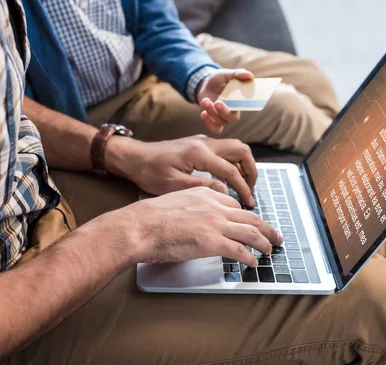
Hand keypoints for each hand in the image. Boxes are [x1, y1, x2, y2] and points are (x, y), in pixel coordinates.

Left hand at [105, 135, 257, 207]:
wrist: (134, 157)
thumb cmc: (149, 172)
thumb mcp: (173, 185)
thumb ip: (202, 187)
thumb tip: (225, 192)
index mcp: (199, 153)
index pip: (231, 170)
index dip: (243, 188)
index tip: (249, 202)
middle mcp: (205, 143)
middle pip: (241, 151)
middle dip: (251, 171)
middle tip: (250, 191)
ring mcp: (203, 141)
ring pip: (236, 148)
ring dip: (244, 166)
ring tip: (243, 186)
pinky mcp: (200, 144)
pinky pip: (225, 150)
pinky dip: (233, 163)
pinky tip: (229, 180)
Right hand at [124, 187, 282, 266]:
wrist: (140, 226)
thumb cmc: (149, 217)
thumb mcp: (174, 200)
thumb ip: (191, 206)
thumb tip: (195, 219)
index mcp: (205, 194)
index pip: (234, 205)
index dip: (246, 217)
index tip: (252, 224)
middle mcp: (215, 207)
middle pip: (250, 217)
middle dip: (266, 228)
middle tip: (275, 236)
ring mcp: (215, 224)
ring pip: (250, 233)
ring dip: (264, 243)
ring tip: (270, 251)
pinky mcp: (212, 242)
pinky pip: (239, 251)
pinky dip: (249, 258)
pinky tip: (253, 263)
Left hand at [196, 68, 253, 133]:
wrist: (205, 85)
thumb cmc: (219, 79)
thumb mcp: (227, 74)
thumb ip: (238, 73)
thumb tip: (250, 75)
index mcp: (240, 101)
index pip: (247, 107)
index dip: (245, 106)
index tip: (238, 99)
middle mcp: (233, 111)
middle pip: (233, 119)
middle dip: (225, 112)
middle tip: (218, 102)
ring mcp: (223, 117)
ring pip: (220, 121)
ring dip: (212, 112)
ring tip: (205, 100)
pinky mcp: (213, 120)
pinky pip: (214, 129)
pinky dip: (209, 123)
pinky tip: (203, 113)